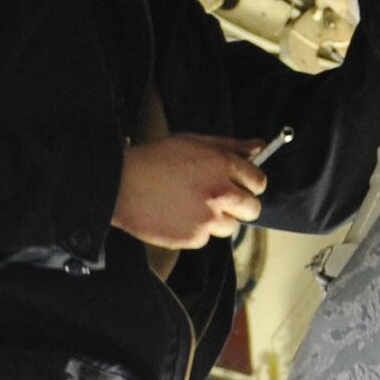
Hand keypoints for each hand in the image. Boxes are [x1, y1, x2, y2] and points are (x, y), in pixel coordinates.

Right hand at [112, 133, 268, 248]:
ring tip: (189, 206)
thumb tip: (259, 146)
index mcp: (224, 165)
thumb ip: (230, 145)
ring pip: (229, 226)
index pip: (259, 181)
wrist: (120, 184)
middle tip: (219, 200)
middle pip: (253, 209)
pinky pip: (205, 238)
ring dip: (216, 220)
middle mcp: (222, 193)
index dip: (249, 184)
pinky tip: (176, 216)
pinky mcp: (194, 238)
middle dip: (241, 206)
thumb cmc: (155, 159)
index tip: (239, 185)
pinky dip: (195, 230)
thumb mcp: (194, 141)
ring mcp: (208, 218)